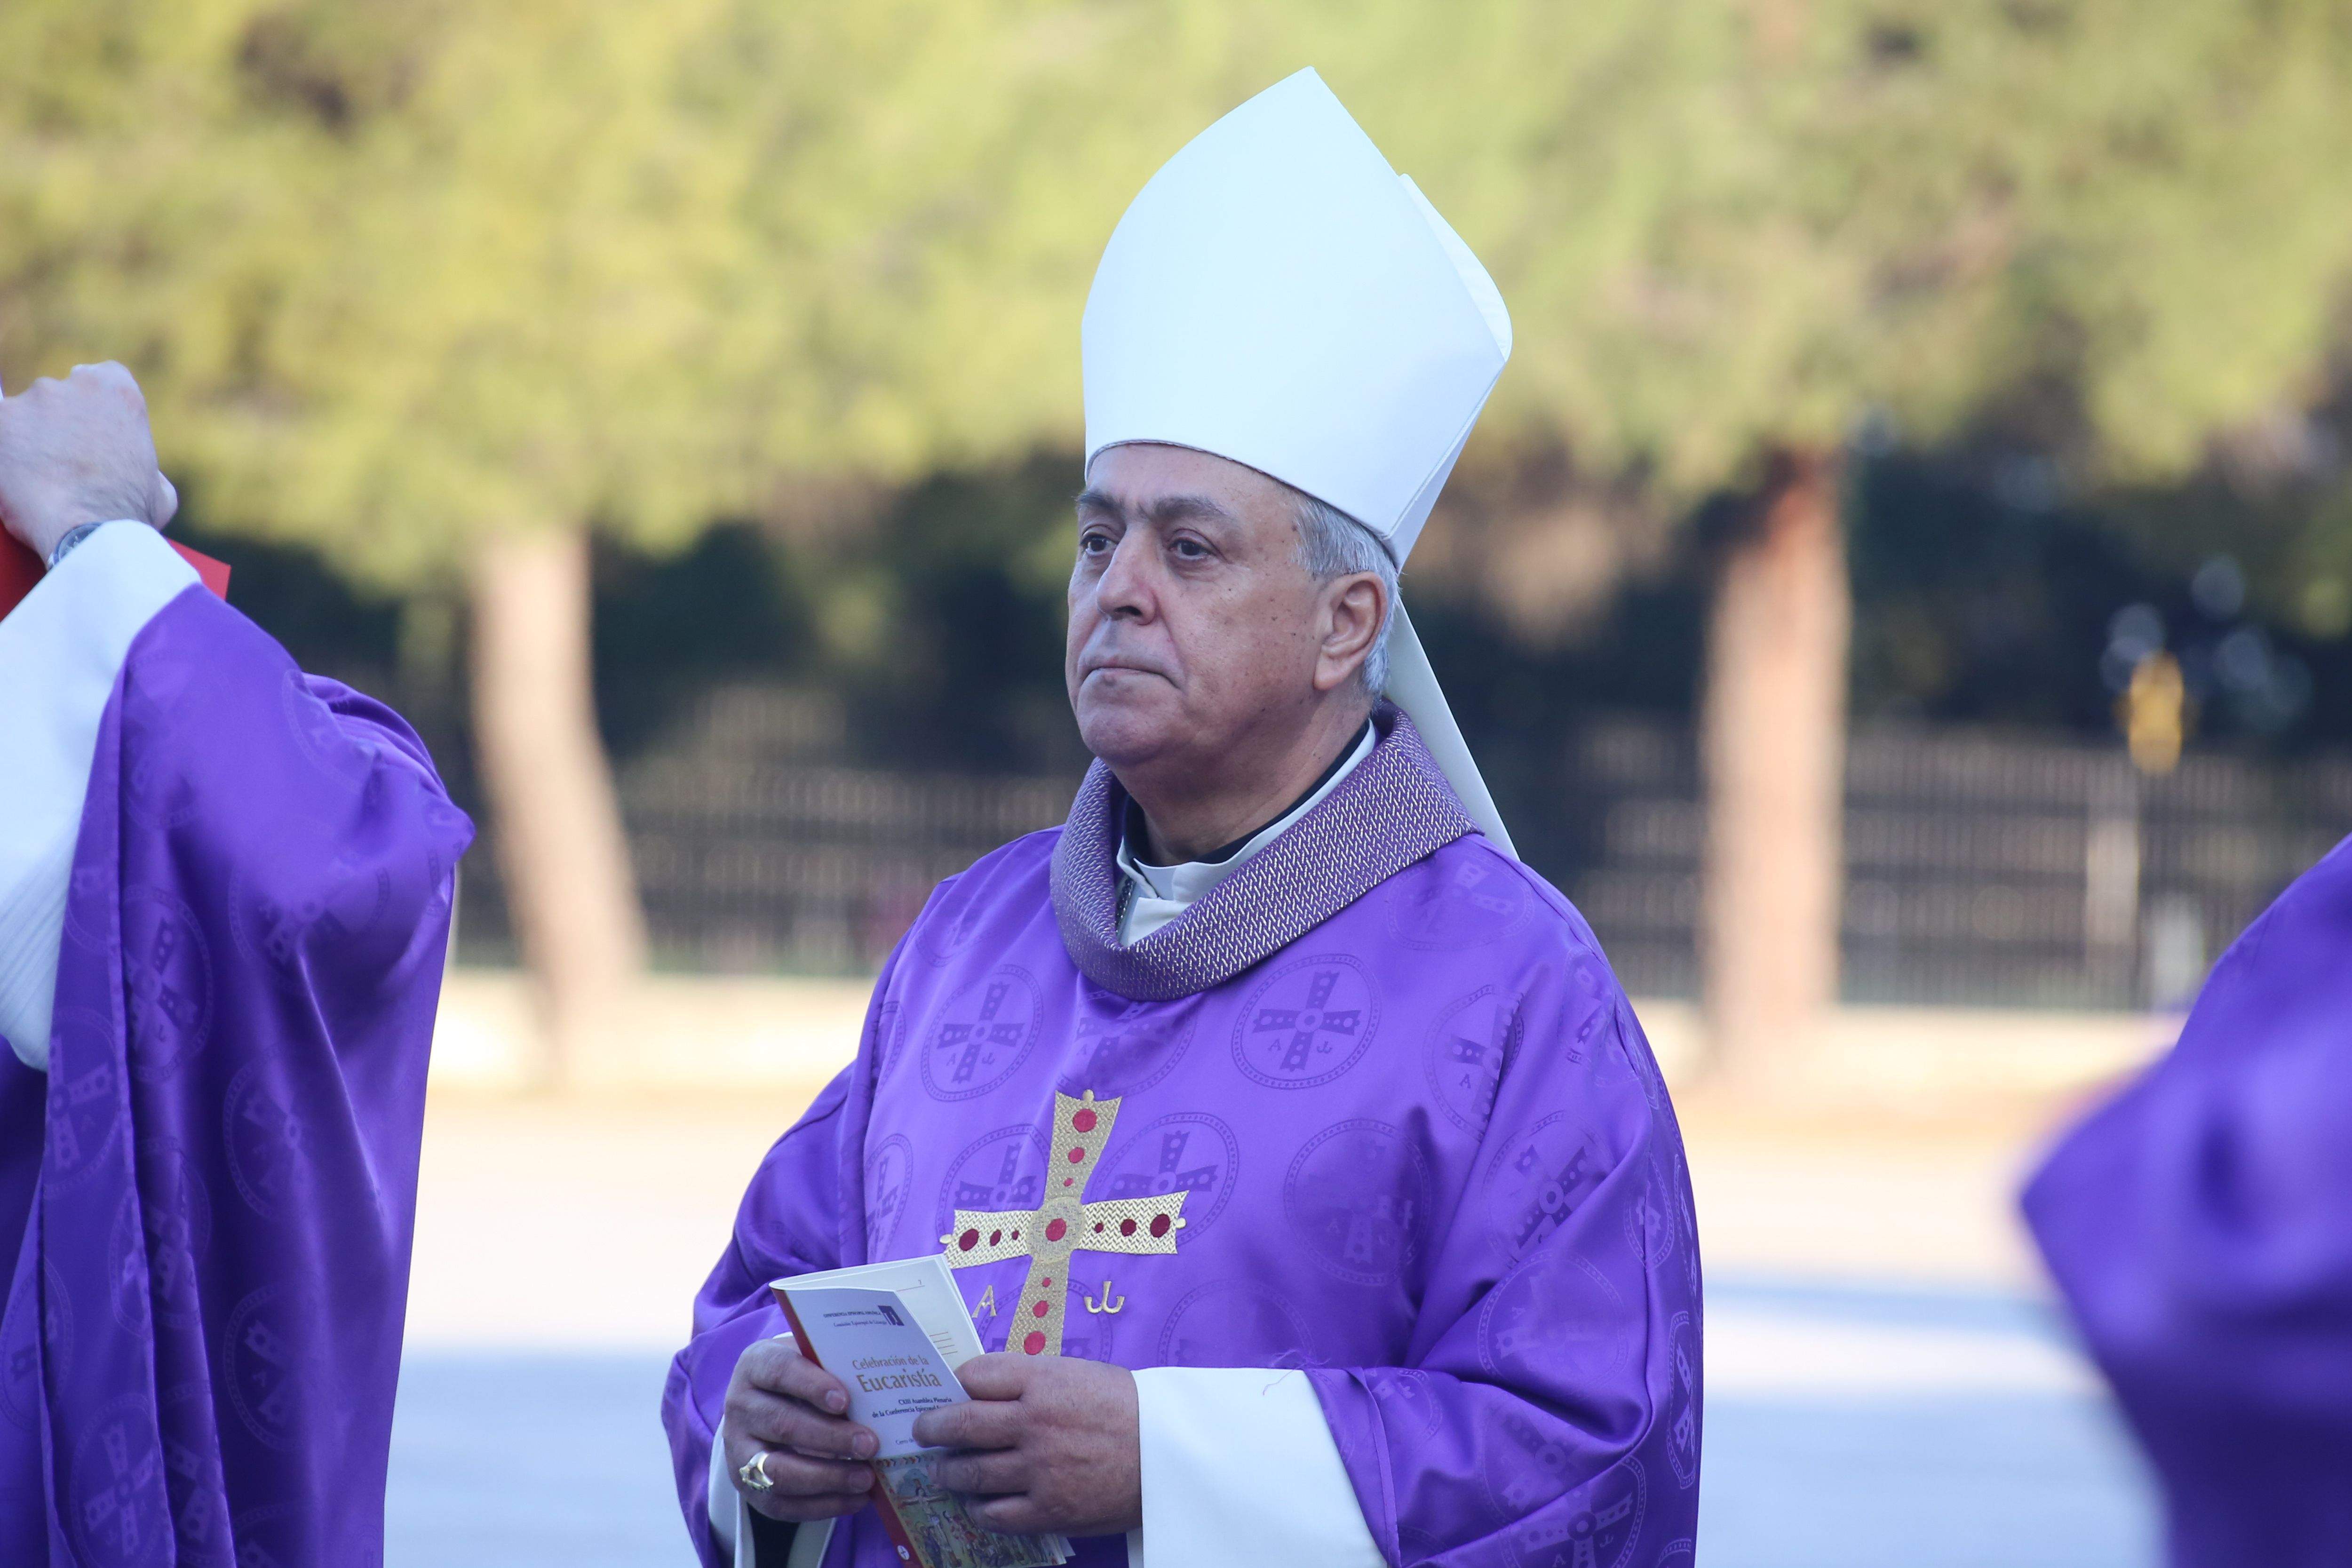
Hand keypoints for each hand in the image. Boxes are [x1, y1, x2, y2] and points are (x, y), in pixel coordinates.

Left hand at [0, 362, 177, 560]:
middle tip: (59, 462)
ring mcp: (33, 399)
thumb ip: (144, 464)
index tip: (87, 430)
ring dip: (25, 438)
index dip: (91, 405)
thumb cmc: (127, 513)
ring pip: (21, 414)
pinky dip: (5, 452)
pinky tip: (15, 478)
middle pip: (57, 394)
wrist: (87, 531)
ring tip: (36, 477)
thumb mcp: (158, 485)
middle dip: (56, 423)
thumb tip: (135, 471)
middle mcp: (74, 384)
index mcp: (118, 390)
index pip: (99, 377)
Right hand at [721, 1334, 878, 1523]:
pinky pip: (781, 1503)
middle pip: (782, 1424)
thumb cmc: (804, 1377)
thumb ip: (837, 1367)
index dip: (811, 1386)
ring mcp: (738, 1449)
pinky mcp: (747, 1485)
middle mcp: (740, 1406)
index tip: (845, 1401)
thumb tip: (882, 1388)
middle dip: (830, 1438)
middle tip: (870, 1445)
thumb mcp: (813, 1360)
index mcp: (756, 1365)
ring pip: (778, 1470)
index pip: (780, 1371)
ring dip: (827, 1477)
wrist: (766, 1404)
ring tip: (866, 1478)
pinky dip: (823, 1505)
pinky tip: (857, 1499)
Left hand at [912, 1353, 1140, 1536]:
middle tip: (922, 1431)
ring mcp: (1039, 1469)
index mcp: (1043, 1381)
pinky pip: (995, 1513)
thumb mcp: (1081, 1374)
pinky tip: (974, 1504)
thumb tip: (985, 1386)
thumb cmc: (1128, 1408)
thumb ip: (1033, 1379)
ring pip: (970, 1473)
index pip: (975, 1375)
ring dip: (947, 1472)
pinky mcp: (1049, 1510)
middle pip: (960, 1424)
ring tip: (941, 1471)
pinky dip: (977, 1508)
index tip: (948, 1390)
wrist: (1172, 1454)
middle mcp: (1033, 1423)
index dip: (955, 1382)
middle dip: (931, 1428)